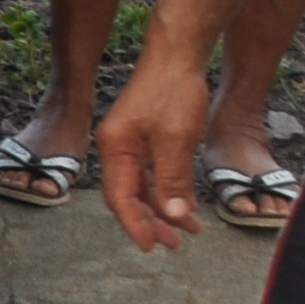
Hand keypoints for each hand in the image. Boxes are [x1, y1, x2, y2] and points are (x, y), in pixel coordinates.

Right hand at [97, 50, 213, 253]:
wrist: (177, 57)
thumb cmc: (172, 93)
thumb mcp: (176, 140)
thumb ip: (172, 179)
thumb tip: (174, 216)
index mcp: (114, 148)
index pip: (120, 197)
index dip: (135, 224)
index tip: (151, 247)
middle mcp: (116, 147)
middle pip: (129, 195)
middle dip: (151, 221)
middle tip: (175, 245)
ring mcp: (131, 143)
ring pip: (144, 186)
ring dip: (165, 208)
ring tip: (190, 230)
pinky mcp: (146, 138)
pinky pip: (153, 173)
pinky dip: (169, 190)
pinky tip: (187, 203)